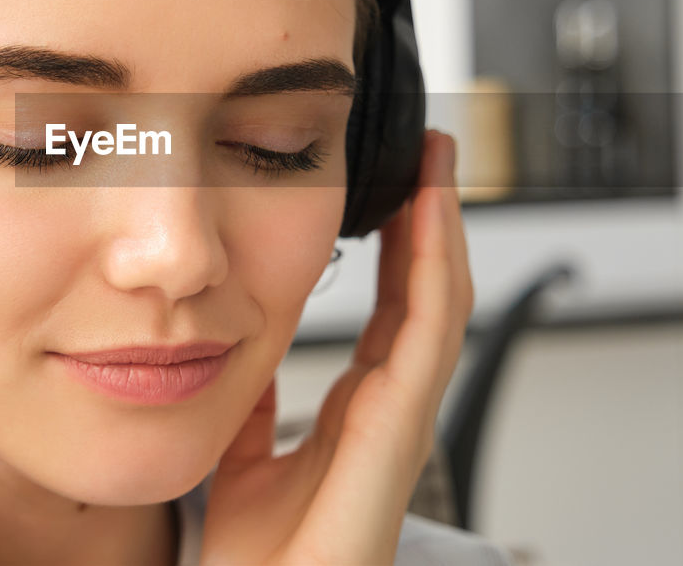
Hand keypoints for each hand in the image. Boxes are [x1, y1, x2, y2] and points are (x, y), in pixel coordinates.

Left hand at [200, 129, 472, 565]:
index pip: (392, 311)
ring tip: (437, 165)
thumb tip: (240, 352)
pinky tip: (429, 219)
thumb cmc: (258, 559)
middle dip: (432, 223)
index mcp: (357, 413)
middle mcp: (388, 410)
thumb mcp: (242, 457)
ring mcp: (400, 421)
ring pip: (439, 306)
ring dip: (442, 231)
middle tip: (431, 156)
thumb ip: (252, 405)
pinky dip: (434, 273)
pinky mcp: (397, 434)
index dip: (402, 249)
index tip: (394, 190)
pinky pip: (425, 338)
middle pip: (426, 297)